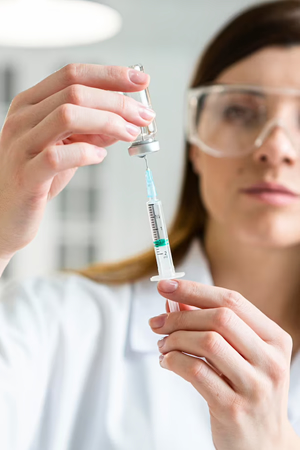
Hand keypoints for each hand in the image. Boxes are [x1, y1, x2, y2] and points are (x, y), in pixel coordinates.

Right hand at [0, 64, 154, 258]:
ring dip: (108, 122)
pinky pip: (59, 156)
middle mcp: (22, 118)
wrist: (6, 214)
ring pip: (67, 115)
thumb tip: (126, 119)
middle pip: (75, 92)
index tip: (140, 81)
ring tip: (129, 134)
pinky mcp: (26, 174)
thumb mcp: (67, 147)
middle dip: (118, 102)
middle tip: (144, 116)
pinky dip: (87, 152)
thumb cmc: (36, 178)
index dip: (110, 75)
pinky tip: (99, 156)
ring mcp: (21, 145)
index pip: (72, 75)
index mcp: (31, 104)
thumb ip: (92, 131)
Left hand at [149, 279, 298, 449]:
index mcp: (275, 338)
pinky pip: (195, 371)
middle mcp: (270, 360)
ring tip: (163, 345)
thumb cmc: (248, 391)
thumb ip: (212, 325)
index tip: (166, 285)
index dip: (194, 290)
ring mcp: (255, 385)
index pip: (232, 301)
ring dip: (175, 339)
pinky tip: (167, 362)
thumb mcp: (240, 354)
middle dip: (180, 315)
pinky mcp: (234, 407)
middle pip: (219, 318)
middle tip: (158, 322)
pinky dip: (174, 361)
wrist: (265, 445)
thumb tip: (175, 300)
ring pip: (207, 342)